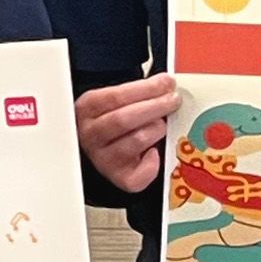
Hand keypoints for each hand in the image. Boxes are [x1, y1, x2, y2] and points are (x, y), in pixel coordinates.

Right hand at [76, 72, 178, 193]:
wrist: (104, 152)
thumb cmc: (116, 123)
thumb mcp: (118, 101)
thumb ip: (137, 92)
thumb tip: (167, 84)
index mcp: (87, 110)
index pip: (115, 97)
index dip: (145, 89)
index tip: (166, 83)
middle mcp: (91, 135)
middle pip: (124, 119)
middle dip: (155, 106)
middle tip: (173, 100)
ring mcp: (103, 158)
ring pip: (138, 140)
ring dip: (156, 129)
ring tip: (161, 125)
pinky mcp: (120, 178)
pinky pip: (144, 171)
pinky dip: (154, 162)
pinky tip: (153, 152)